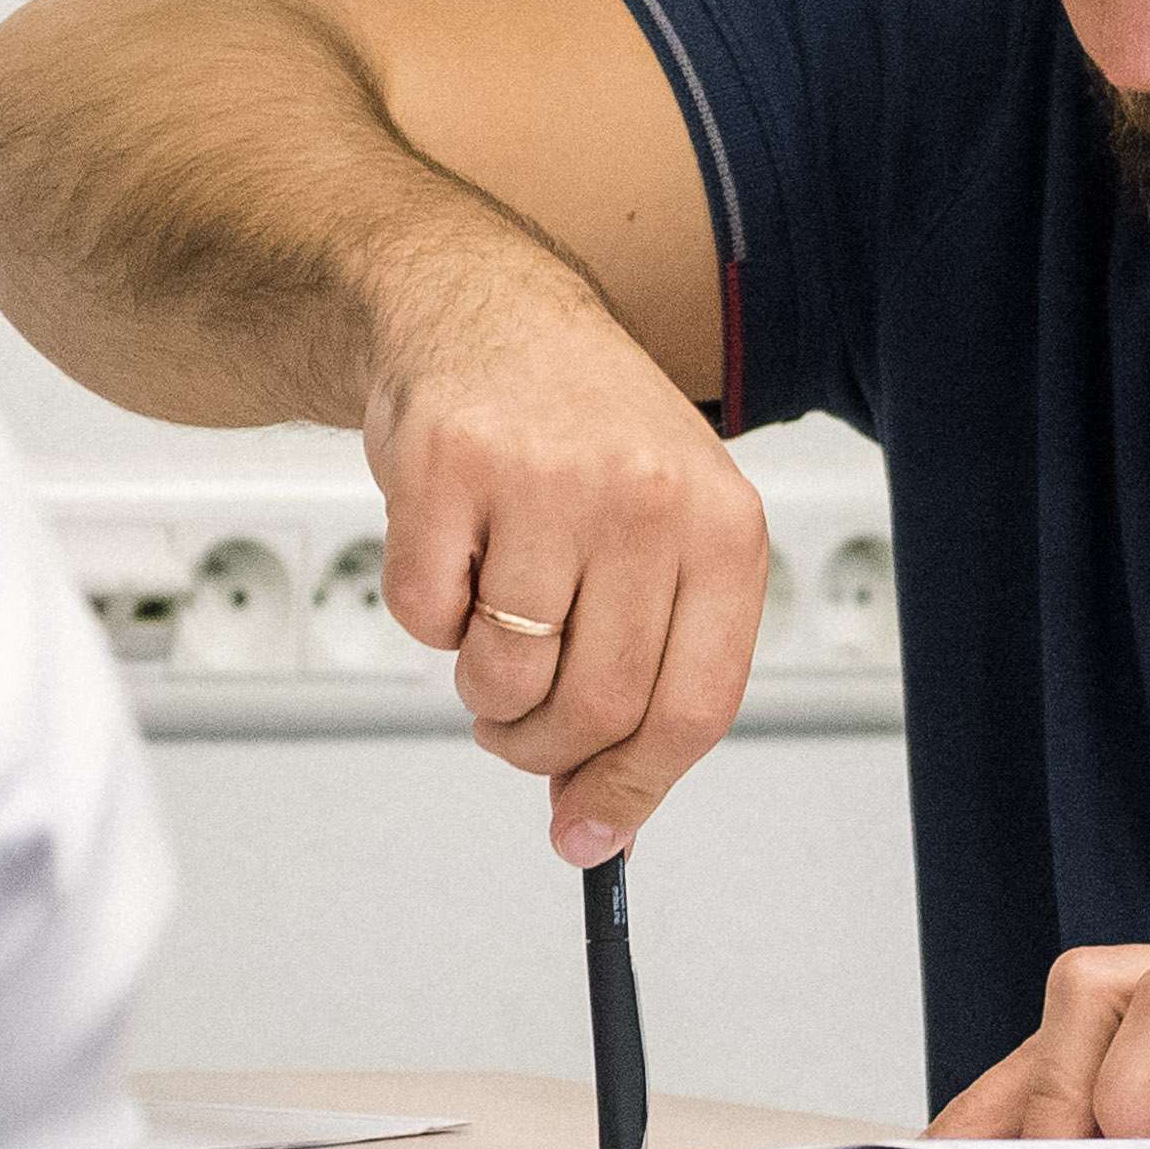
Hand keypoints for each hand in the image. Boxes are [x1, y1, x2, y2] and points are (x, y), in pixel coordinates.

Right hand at [364, 261, 768, 864]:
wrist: (484, 311)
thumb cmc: (584, 437)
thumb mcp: (663, 537)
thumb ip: (649, 673)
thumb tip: (601, 821)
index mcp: (725, 529)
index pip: (695, 709)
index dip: (636, 790)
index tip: (592, 837)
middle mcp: (648, 501)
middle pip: (595, 710)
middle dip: (541, 748)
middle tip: (517, 727)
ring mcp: (547, 479)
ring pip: (505, 678)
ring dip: (483, 686)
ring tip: (493, 620)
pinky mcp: (449, 465)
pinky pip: (424, 618)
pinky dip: (427, 616)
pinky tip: (454, 552)